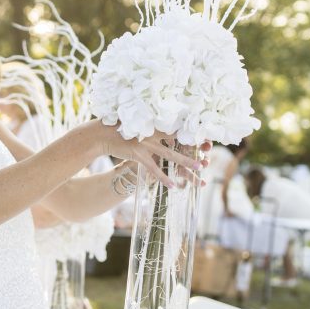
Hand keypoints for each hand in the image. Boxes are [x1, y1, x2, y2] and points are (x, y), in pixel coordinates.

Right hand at [90, 121, 206, 186]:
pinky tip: (173, 185)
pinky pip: (154, 168)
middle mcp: (153, 133)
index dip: (191, 133)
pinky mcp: (138, 154)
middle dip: (194, 149)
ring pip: (171, 156)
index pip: (177, 128)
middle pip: (179, 142)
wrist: (101, 134)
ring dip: (186, 164)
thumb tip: (162, 130)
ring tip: (199, 170)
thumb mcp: (135, 123)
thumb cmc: (117, 128)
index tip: (204, 137)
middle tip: (208, 155)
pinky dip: (163, 177)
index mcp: (154, 123)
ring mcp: (146, 144)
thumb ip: (150, 126)